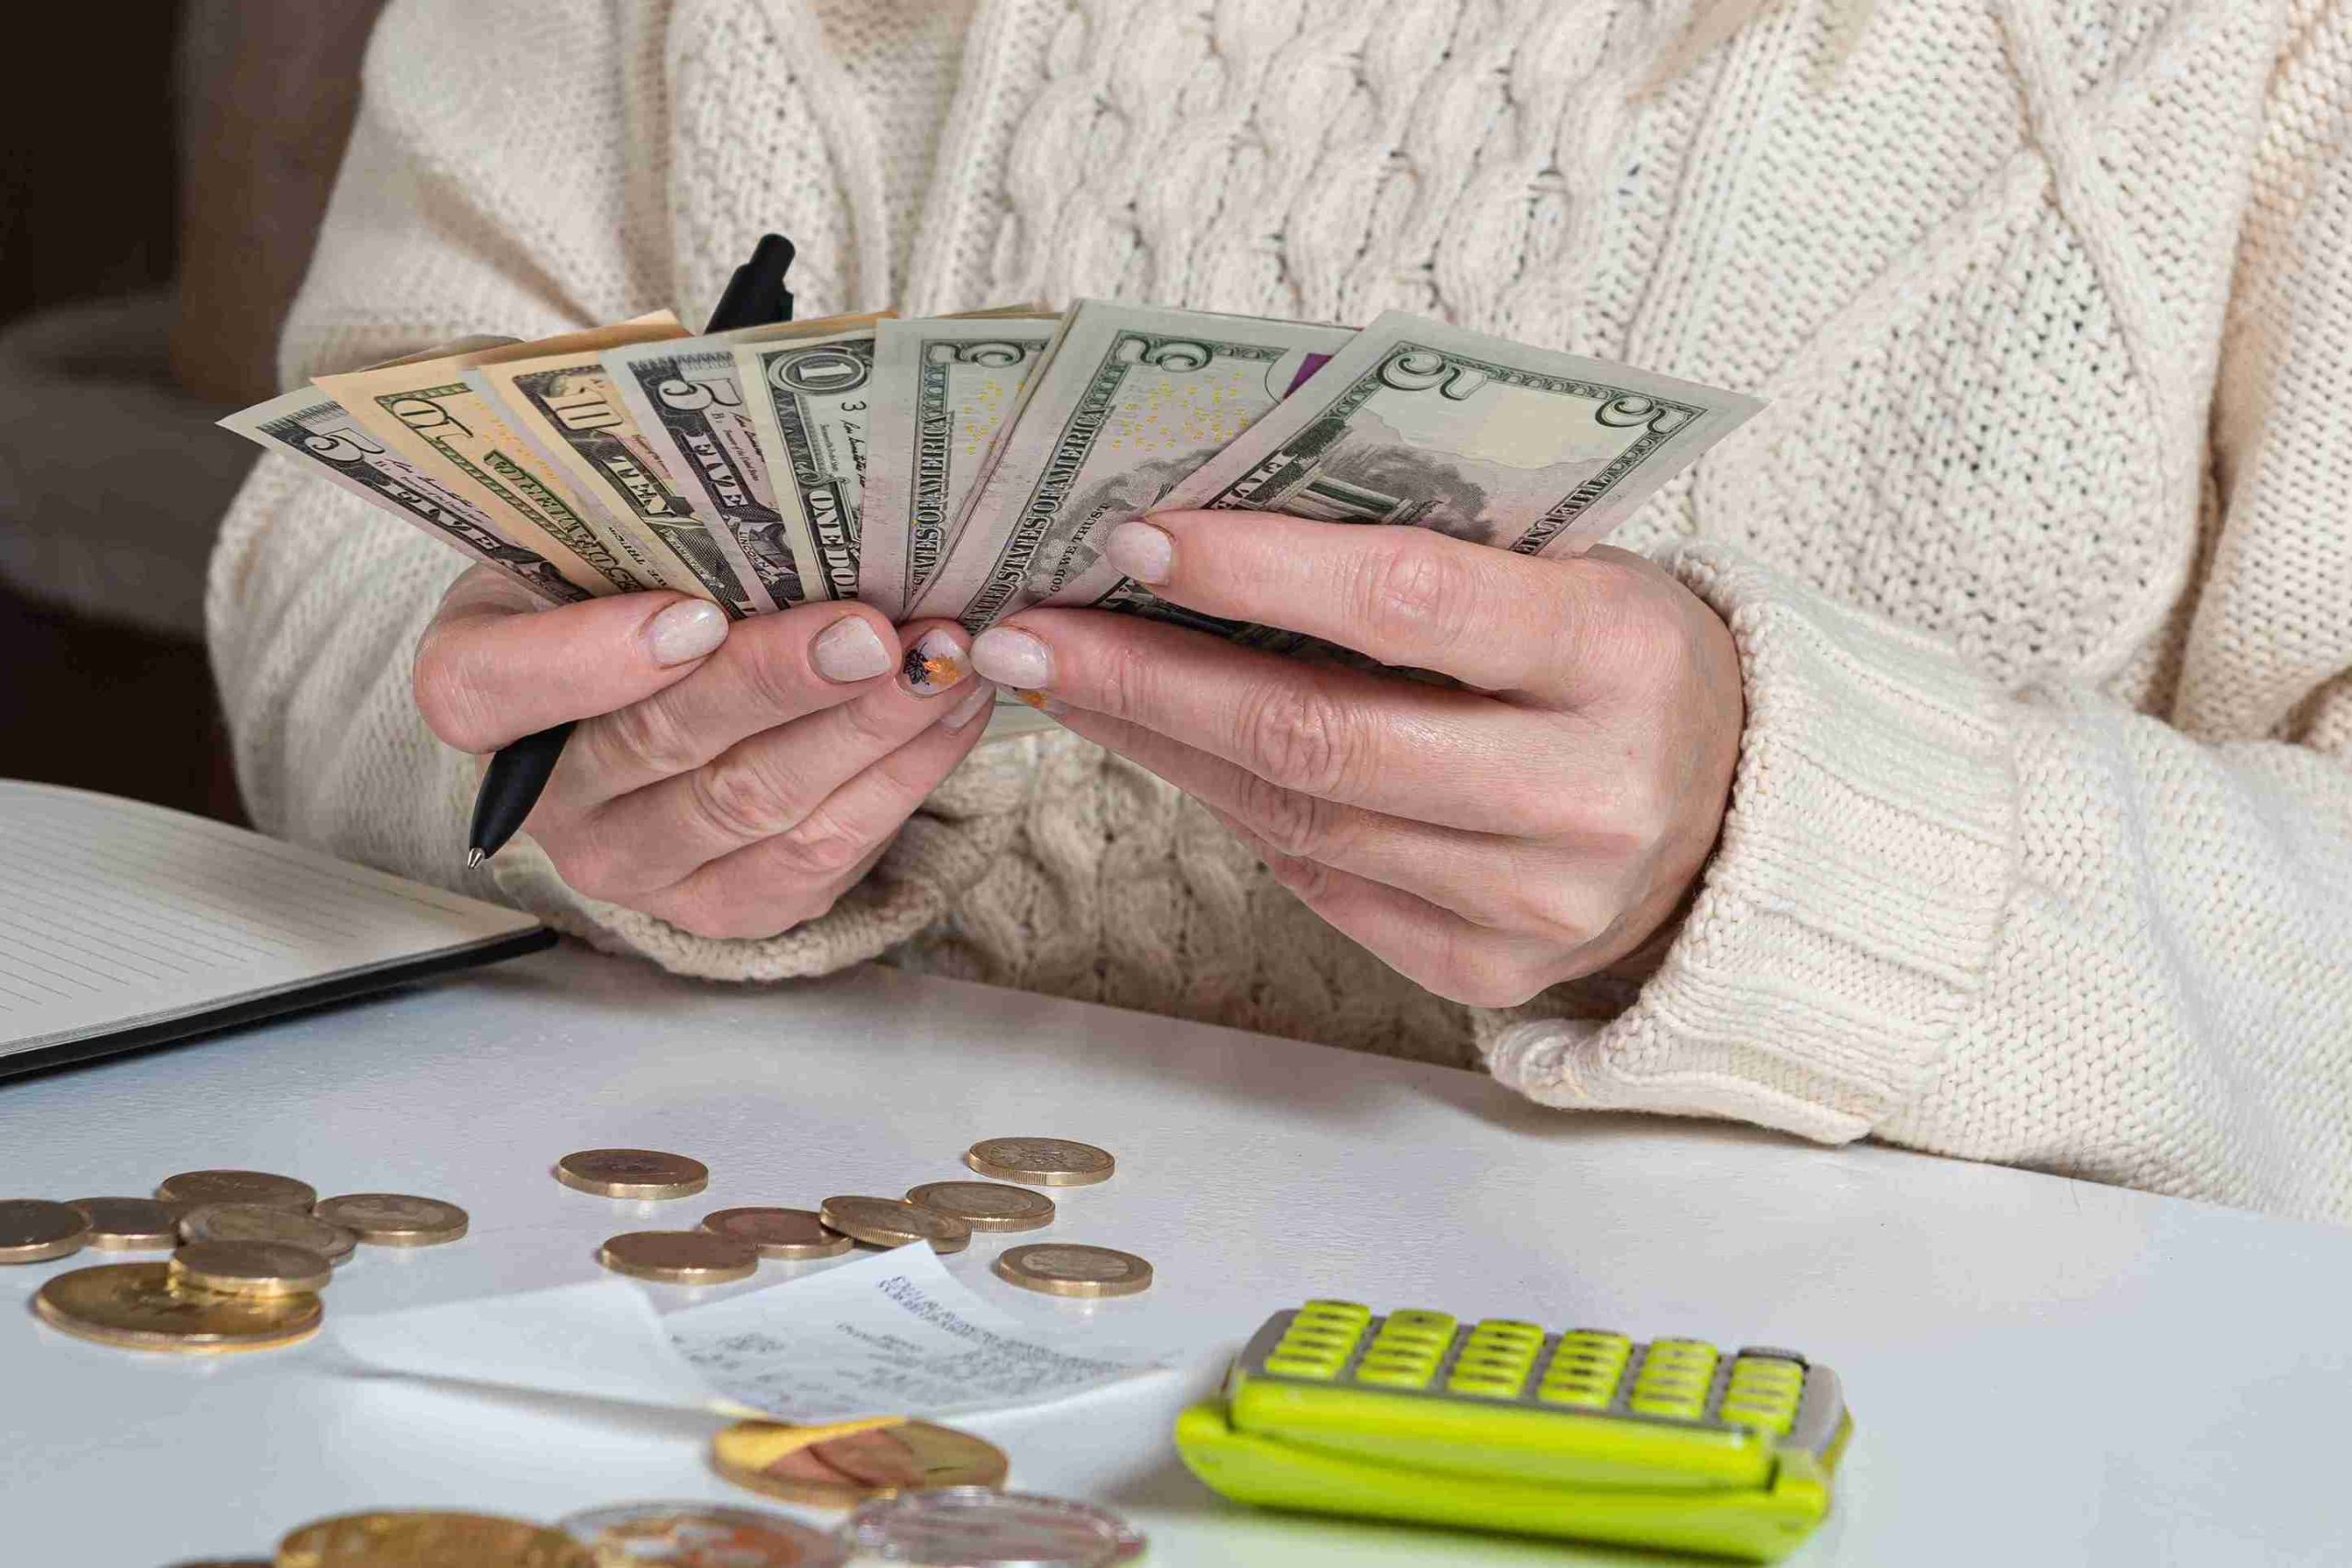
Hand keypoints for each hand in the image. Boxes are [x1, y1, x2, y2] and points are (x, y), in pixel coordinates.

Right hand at [414, 567, 994, 937]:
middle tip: (877, 633)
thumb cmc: (628, 590)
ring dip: (869, 729)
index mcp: (480, 691)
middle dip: (784, 683)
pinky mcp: (725, 909)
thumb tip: (759, 491)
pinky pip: (820, 854)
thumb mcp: (595, 541)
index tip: (694, 614)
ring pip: (760, 804)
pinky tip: (950, 714)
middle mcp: (551, 801)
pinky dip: (899, 778)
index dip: (590, 658)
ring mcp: (638, 867)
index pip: (491, 689)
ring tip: (942, 661)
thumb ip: (640, 531)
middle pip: (665, 744)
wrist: (662, 691)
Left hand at [968, 513, 1742, 1006]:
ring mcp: (1541, 902)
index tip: (1129, 536)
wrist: (1731, 813)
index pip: (1407, 601)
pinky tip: (1179, 756)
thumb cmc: (1614, 657)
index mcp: (1618, 650)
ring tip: (1069, 684)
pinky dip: (1240, 815)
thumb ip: (1424, 551)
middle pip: (1321, 739)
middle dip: (1150, 682)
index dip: (1256, 569)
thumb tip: (1202, 524)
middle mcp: (1587, 791)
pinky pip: (1326, 888)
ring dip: (1164, 748)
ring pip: (1301, 822)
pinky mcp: (1496, 973)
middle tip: (1026, 634)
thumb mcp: (1566, 568)